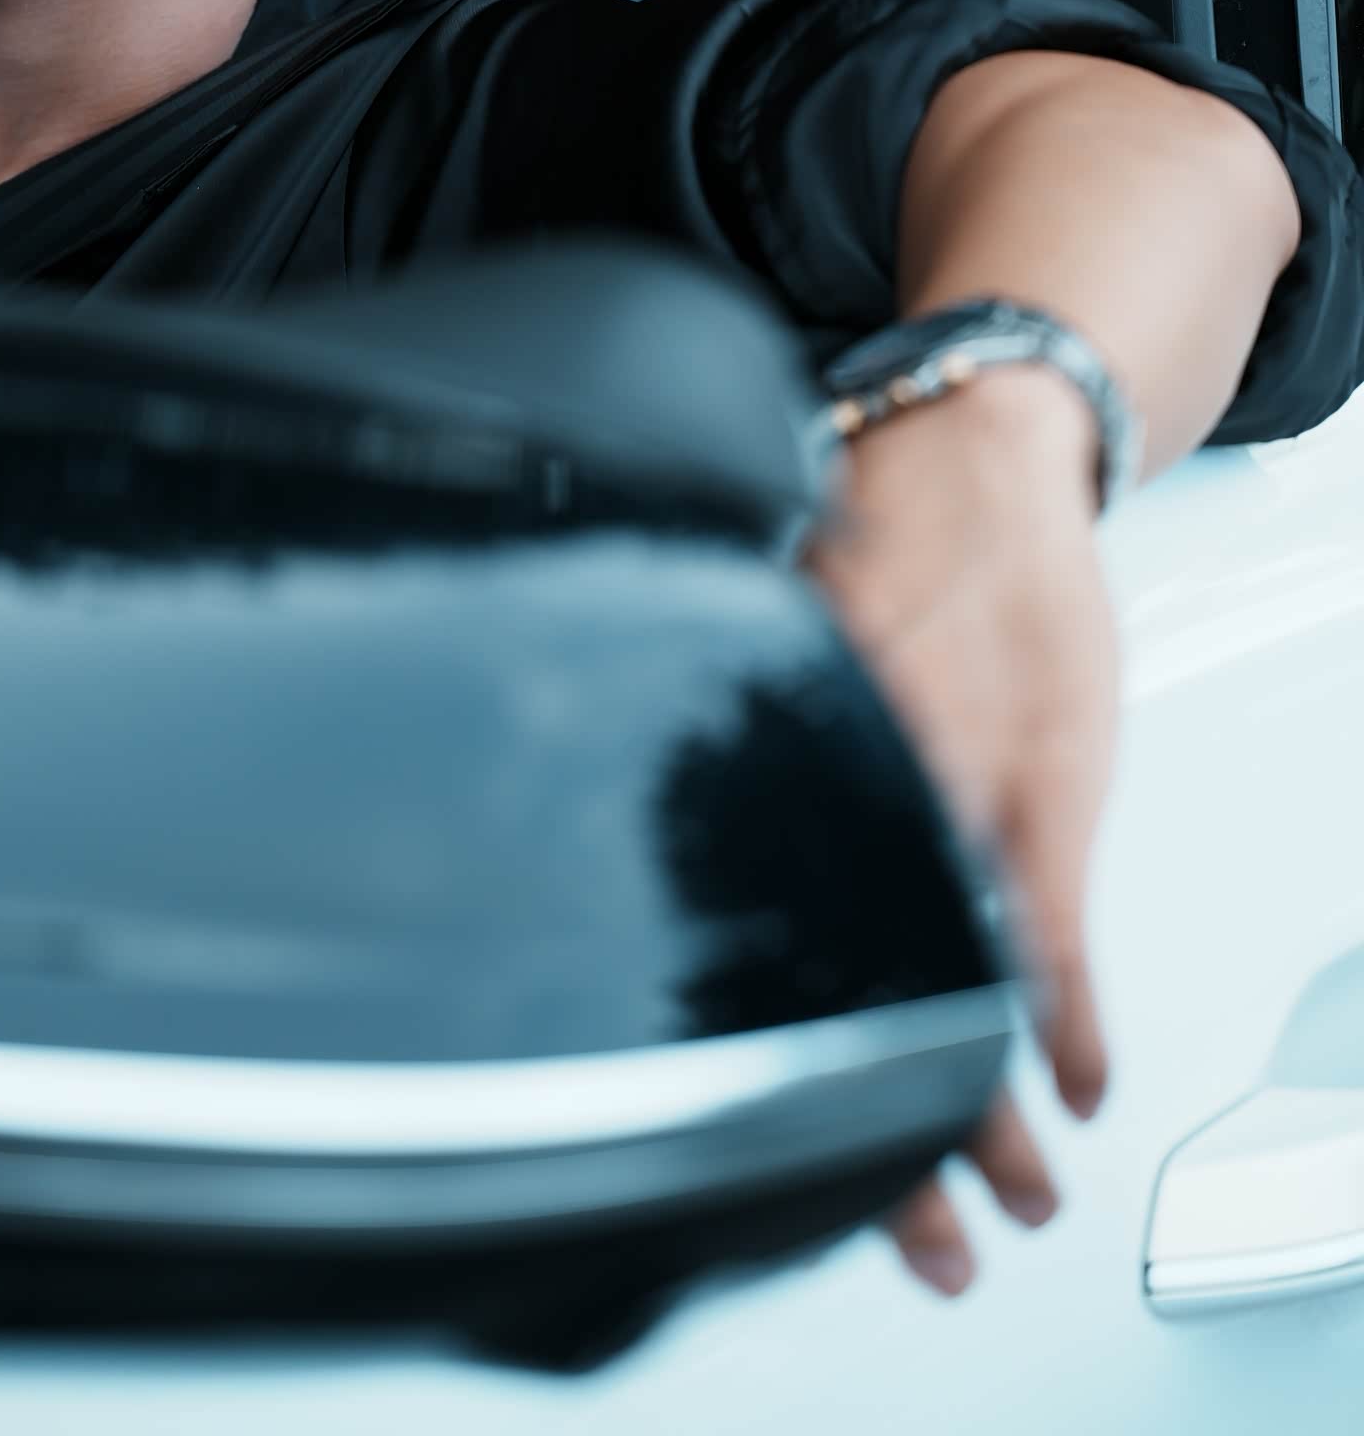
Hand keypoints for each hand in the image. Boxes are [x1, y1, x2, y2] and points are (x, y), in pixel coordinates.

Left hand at [806, 364, 1116, 1296]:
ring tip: (1007, 1203)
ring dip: (988, 1109)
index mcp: (769, 748)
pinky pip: (1055, 923)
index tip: (757, 1158)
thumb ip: (714, 736)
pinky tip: (1075, 1080)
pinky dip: (1068, 1013)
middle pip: (860, 987)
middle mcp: (852, 770)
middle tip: (912, 1239)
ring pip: (961, 980)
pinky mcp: (1049, 771)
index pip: (762, 937)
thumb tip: (606, 800)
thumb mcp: (750, 640)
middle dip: (888, 1137)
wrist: (970, 442)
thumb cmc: (857, 539)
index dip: (761, 1063)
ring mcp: (959, 776)